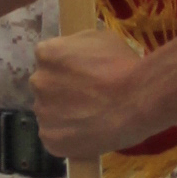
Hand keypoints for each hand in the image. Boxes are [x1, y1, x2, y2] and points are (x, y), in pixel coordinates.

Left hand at [34, 29, 148, 160]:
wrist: (137, 100)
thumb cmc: (123, 65)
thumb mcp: (101, 38)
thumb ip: (78, 46)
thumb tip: (74, 57)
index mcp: (46, 54)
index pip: (48, 60)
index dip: (67, 68)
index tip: (83, 76)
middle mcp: (38, 82)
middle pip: (46, 86)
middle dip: (61, 91)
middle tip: (87, 98)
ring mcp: (42, 112)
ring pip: (49, 113)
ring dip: (64, 114)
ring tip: (91, 118)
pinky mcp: (50, 139)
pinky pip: (55, 137)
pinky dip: (68, 137)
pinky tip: (88, 134)